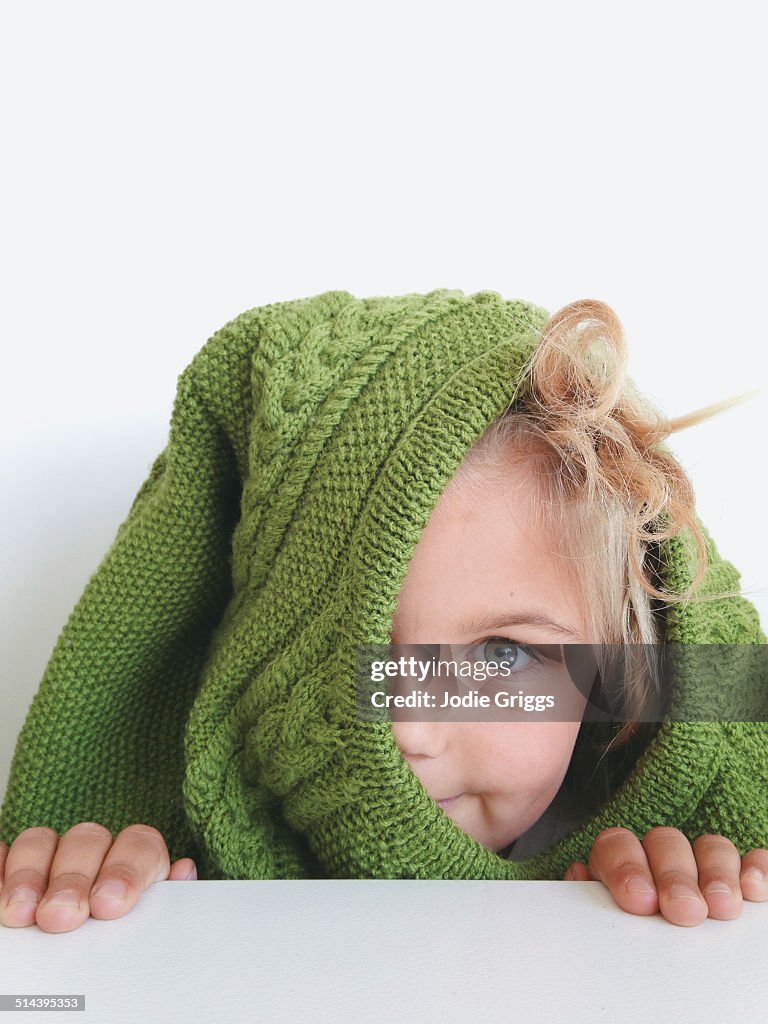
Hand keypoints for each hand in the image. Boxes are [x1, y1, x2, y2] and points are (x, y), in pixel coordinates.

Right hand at [0, 822, 196, 932]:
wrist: (73, 979)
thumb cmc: (115, 950)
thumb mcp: (142, 930)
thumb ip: (161, 904)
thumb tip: (184, 872)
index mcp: (135, 863)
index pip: (139, 844)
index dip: (126, 869)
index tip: (110, 905)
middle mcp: (94, 854)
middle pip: (87, 840)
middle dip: (73, 878)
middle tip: (61, 917)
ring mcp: (48, 858)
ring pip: (41, 841)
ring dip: (29, 874)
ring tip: (20, 914)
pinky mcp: (9, 869)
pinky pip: (2, 854)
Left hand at [564, 826, 767, 925]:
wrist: (669, 967)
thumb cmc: (633, 944)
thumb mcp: (609, 924)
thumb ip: (595, 901)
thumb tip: (578, 877)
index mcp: (621, 864)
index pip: (617, 844)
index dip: (627, 866)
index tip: (639, 901)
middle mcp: (661, 858)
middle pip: (665, 842)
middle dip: (675, 875)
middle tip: (685, 910)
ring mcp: (703, 865)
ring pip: (709, 846)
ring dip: (716, 873)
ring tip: (723, 908)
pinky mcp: (742, 878)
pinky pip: (751, 859)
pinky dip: (755, 868)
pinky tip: (753, 889)